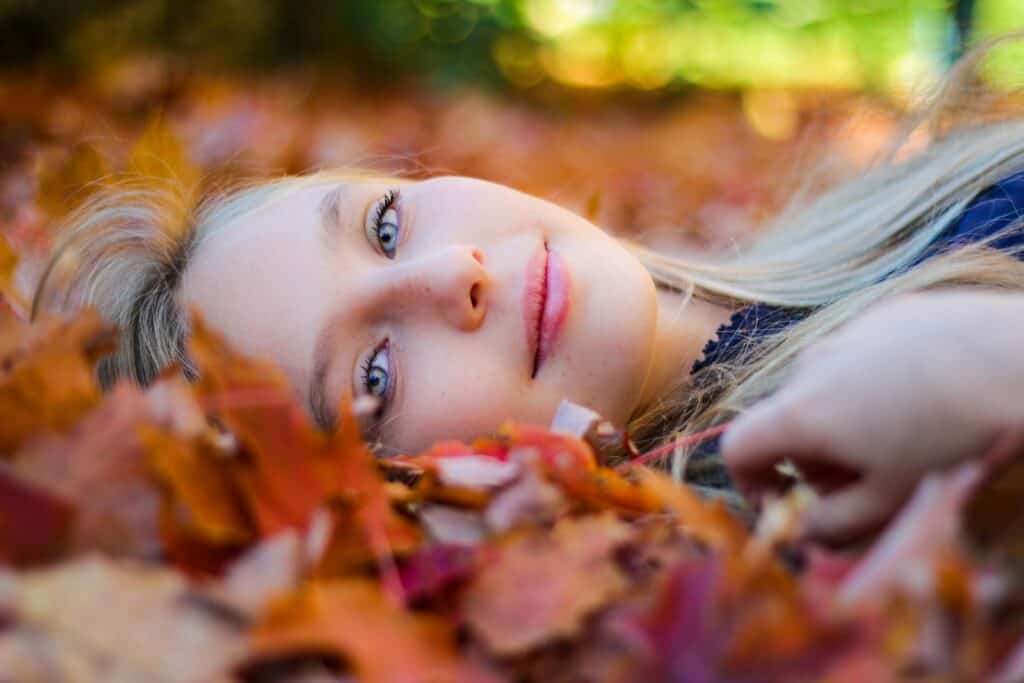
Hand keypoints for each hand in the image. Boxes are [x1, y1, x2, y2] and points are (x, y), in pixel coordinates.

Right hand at [720, 290, 1023, 545]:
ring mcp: (849, 333)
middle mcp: (811, 365)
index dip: (750, 484)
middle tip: (865, 486)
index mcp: (800, 412)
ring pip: (827, 388)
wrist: (1020, 358)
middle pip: (789, 421)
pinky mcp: (890, 314)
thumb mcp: (890, 500)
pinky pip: (865, 358)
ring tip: (906, 441)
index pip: (737, 447)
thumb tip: (805, 534)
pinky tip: (931, 398)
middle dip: (814, 461)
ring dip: (846, 422)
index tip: (786, 505)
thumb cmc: (952, 439)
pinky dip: (879, 385)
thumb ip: (832, 528)